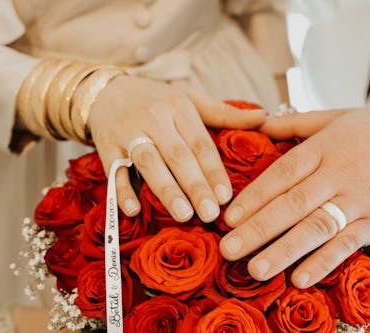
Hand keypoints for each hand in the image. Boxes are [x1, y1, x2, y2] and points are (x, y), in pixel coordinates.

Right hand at [88, 75, 265, 221]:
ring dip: (166, 190)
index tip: (227, 197)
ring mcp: (128, 132)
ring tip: (183, 214)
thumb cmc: (156, 100)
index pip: (200, 143)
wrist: (107, 91)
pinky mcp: (105, 145)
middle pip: (178, 156)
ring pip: (149, 163)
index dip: (214, 171)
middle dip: (195, 186)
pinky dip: (121, 190)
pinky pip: (114, 170)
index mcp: (179, 107)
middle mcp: (154, 118)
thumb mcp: (190, 99)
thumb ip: (225, 114)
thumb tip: (264, 116)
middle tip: (211, 214)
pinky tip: (133, 209)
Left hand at [219, 107, 369, 287]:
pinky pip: (347, 243)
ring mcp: (359, 200)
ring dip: (284, 251)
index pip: (282, 173)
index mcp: (324, 147)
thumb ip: (298, 122)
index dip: (254, 196)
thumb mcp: (339, 116)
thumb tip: (260, 122)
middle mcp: (339, 174)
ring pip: (316, 228)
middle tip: (228, 249)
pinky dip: (324, 262)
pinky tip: (299, 278)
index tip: (229, 217)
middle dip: (258, 229)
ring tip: (256, 270)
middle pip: (292, 204)